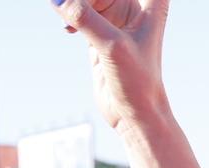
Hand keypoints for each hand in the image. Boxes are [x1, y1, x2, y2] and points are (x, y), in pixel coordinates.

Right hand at [54, 0, 168, 133]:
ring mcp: (115, 20)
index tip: (85, 7)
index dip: (100, 0)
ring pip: (88, 0)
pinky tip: (67, 28)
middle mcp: (134, 8)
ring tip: (66, 19)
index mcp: (150, 3)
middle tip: (66, 7)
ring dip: (73, 5)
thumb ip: (86, 19)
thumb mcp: (112, 46)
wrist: (135, 114)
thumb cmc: (137, 81)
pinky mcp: (99, 33)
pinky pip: (79, 12)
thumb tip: (58, 0)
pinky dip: (69, 15)